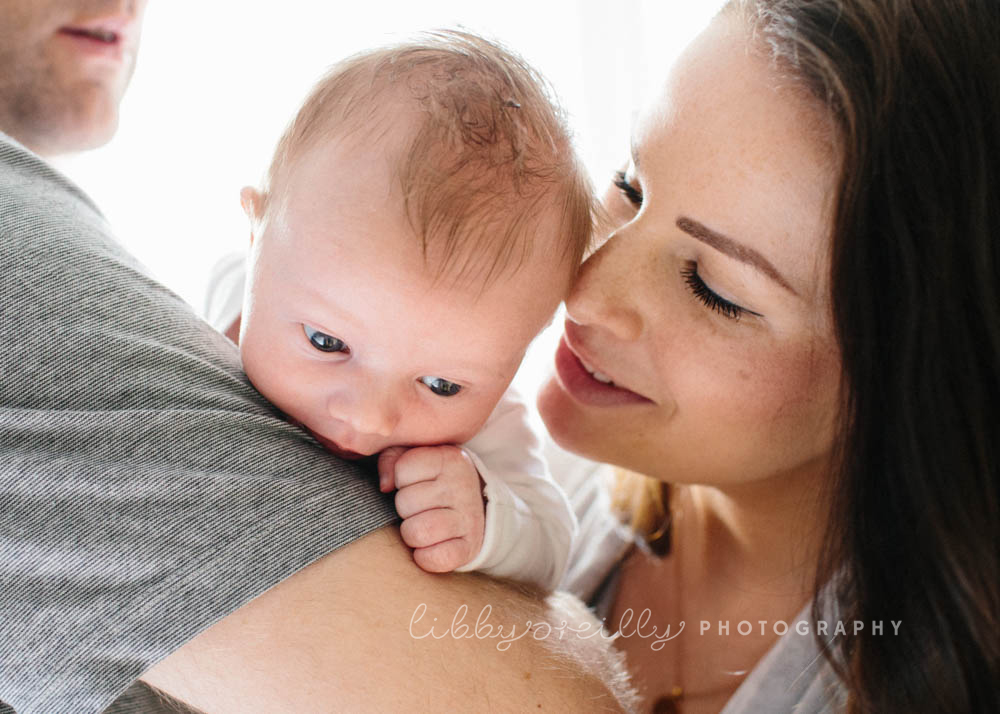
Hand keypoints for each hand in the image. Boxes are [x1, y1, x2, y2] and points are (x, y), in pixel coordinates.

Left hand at [377, 445, 485, 572]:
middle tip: (420, 507)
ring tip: (422, 526)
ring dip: (411, 534)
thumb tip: (385, 486)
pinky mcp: (469, 547)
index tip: (415, 483)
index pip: (402, 469)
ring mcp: (468, 517)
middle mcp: (462, 485)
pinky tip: (430, 546)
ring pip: (416, 532)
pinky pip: (432, 559)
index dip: (400, 480)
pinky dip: (424, 557)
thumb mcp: (418, 460)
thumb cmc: (435, 482)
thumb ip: (392, 459)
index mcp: (449, 459)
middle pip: (405, 502)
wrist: (477, 508)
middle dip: (405, 509)